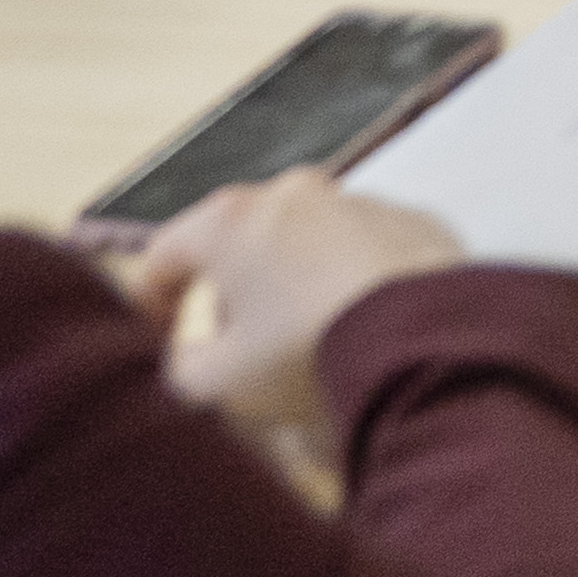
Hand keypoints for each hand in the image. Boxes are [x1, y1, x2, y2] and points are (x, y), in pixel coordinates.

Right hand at [139, 171, 467, 434]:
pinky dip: (350, 277)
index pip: (164, 254)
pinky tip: (363, 323)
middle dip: (229, 292)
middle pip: (235, 241)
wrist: (426, 335)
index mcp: (228, 221)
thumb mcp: (221, 383)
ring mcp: (356, 198)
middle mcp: (290, 192)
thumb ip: (182, 370)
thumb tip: (185, 358)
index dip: (151, 303)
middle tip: (239, 347)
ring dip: (291, 282)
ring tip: (307, 338)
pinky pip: (362, 247)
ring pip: (301, 240)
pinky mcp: (410, 217)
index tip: (159, 342)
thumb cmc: (306, 350)